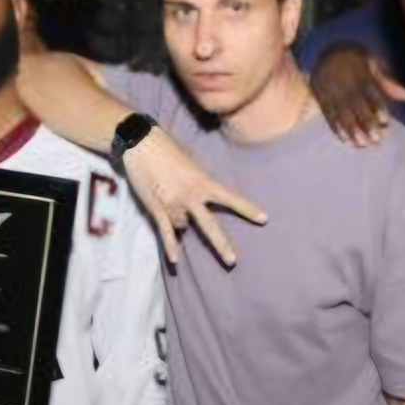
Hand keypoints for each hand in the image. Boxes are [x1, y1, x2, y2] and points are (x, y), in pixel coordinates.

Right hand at [122, 128, 266, 265]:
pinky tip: (175, 261)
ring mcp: (173, 204)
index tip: (263, 219)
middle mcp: (191, 196)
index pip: (230, 197)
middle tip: (232, 260)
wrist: (141, 143)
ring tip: (172, 203)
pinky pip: (165, 231)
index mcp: (203, 181)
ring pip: (183, 226)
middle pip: (209, 225)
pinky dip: (170, 246)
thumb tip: (204, 197)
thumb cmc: (169, 148)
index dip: (246, 208)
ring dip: (183, 224)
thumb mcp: (193, 162)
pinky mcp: (156, 208)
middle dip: (221, 244)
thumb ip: (202, 181)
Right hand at [309, 41, 404, 146]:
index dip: (375, 111)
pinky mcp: (321, 100)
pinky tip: (344, 140)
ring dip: (351, 131)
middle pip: (353, 110)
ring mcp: (329, 94)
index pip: (365, 98)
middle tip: (375, 141)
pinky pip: (328, 116)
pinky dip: (336, 129)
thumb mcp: (371, 65)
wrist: (325, 51)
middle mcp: (341, 87)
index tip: (385, 124)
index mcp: (354, 77)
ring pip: (340, 115)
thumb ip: (386, 83)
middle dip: (364, 126)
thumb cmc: (353, 59)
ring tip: (361, 144)